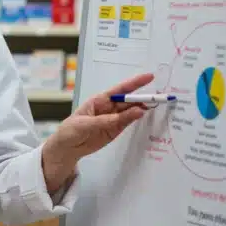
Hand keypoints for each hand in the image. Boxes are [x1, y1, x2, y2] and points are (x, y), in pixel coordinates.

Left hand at [41, 72, 154, 189]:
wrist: (66, 148)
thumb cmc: (71, 130)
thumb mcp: (85, 124)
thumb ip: (106, 120)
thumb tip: (127, 115)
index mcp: (99, 100)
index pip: (119, 90)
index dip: (134, 83)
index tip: (149, 77)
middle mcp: (108, 107)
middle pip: (128, 100)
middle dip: (142, 97)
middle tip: (158, 96)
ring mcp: (113, 119)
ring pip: (131, 111)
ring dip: (142, 108)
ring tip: (154, 105)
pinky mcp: (115, 130)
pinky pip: (128, 122)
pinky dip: (137, 119)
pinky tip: (145, 115)